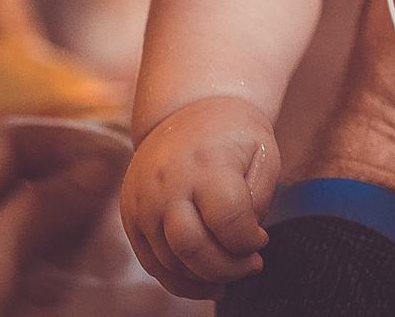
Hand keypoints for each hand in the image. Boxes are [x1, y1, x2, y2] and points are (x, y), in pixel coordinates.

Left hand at [0, 118, 129, 316]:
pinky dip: (66, 276)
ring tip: (125, 246)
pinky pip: (26, 280)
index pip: (6, 142)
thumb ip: (33, 214)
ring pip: (29, 235)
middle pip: (20, 185)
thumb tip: (98, 165)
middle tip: (132, 204)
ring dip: (80, 234)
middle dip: (80, 188)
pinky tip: (101, 288)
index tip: (122, 164)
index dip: (67, 143)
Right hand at [121, 96, 277, 299]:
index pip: (228, 220)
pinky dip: (181, 282)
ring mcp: (143, 204)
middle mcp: (167, 186)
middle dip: (228, 268)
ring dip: (207, 278)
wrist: (186, 110)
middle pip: (193, 249)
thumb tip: (246, 240)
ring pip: (171, 263)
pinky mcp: (131, 218)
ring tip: (232, 271)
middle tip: (251, 265)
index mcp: (205, 165)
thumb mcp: (263, 152)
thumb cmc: (232, 133)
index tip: (261, 239)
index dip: (250, 241)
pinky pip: (152, 265)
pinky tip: (207, 284)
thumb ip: (260, 198)